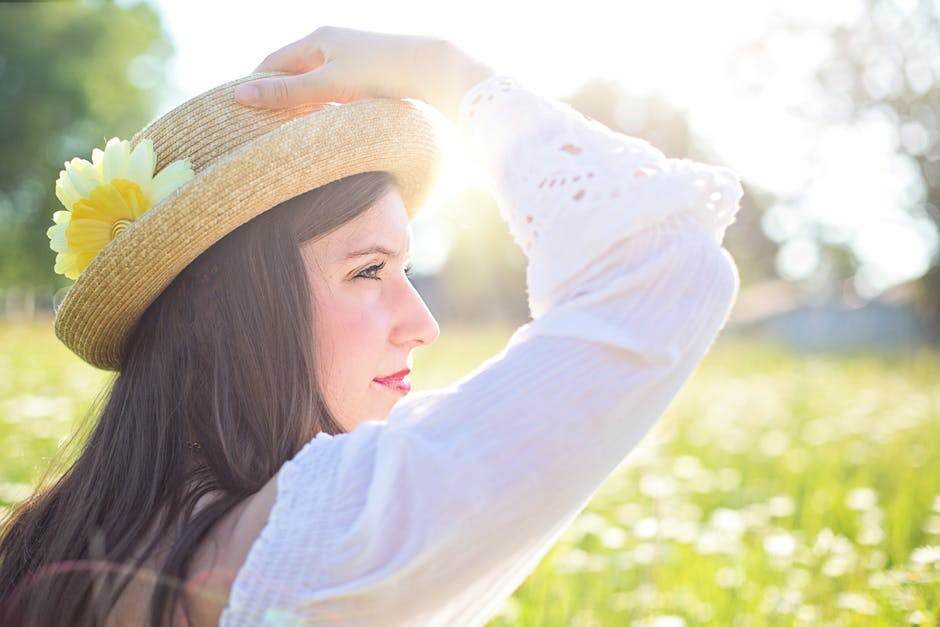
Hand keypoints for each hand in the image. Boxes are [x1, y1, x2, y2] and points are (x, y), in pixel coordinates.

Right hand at [234, 26, 494, 122]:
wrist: (434, 73)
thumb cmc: (381, 73)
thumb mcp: (328, 85)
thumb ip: (287, 94)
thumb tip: (240, 96)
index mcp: (318, 38)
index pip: (272, 63)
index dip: (255, 87)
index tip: (240, 115)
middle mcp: (334, 45)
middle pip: (293, 75)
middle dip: (278, 100)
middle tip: (260, 132)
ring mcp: (353, 62)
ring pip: (316, 88)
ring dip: (303, 109)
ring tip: (288, 138)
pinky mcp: (369, 80)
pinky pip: (336, 96)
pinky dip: (325, 112)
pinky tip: (324, 132)